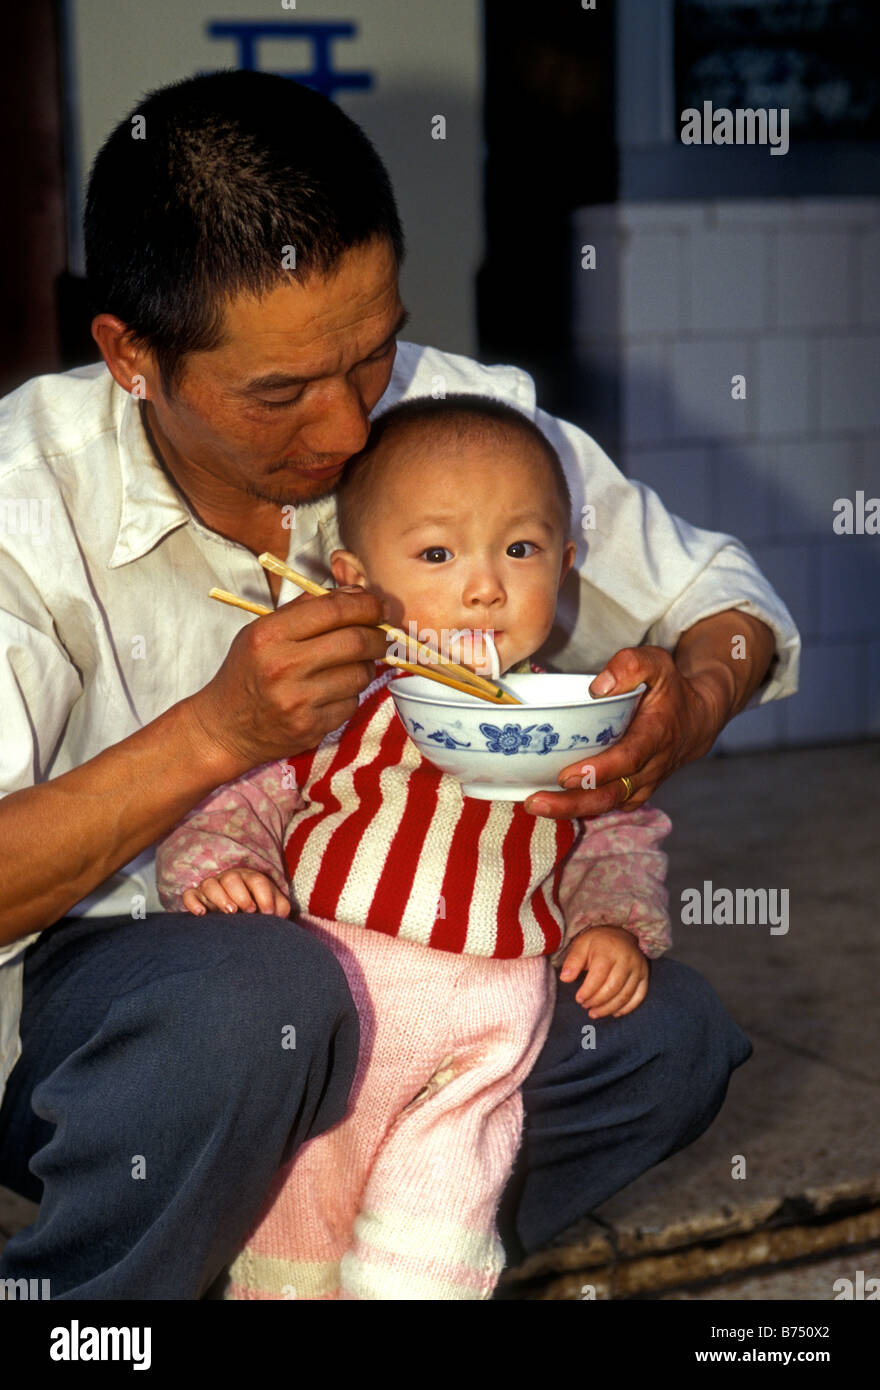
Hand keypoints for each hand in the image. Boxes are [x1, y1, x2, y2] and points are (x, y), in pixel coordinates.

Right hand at [183, 868, 290, 917]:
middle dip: (242, 895)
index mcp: (250, 879)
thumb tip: (279, 914)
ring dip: (220, 897)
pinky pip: (190, 895)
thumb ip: (280, 908)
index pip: (257, 881)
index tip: (267, 913)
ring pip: (210, 884)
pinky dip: (193, 902)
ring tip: (230, 912)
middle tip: (249, 911)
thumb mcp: (273, 906)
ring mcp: (212, 887)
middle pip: (232, 879)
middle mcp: (229, 880)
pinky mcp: (196, 897)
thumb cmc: (257, 907)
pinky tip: (202, 913)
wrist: (237, 911)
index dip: (264, 896)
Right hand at [185, 587, 387, 779]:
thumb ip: (307, 608)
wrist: (225, 728)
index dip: (365, 605)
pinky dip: (351, 694)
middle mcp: (283, 667)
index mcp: (269, 635)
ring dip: (366, 666)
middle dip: (378, 636)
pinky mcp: (311, 728)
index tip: (378, 607)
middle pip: (355, 642)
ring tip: (351, 664)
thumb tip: (357, 593)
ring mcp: (298, 701)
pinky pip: (352, 703)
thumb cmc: (248, 673)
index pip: (332, 610)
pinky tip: (332, 692)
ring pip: (360, 674)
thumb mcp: (263, 631)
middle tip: (382, 635)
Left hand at [524, 644, 724, 820]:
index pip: (627, 759)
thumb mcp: (657, 663)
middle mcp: (651, 767)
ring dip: (571, 810)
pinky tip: (552, 804)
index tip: (565, 776)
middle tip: (535, 802)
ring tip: (534, 806)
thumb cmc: (669, 689)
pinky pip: (608, 806)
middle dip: (573, 802)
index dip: (597, 770)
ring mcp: (643, 784)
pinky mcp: (635, 792)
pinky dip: (581, 809)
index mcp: (656, 734)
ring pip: (607, 804)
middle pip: (611, 793)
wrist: (696, 720)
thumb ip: (630, 665)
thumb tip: (597, 688)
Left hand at [559, 925, 648, 1017]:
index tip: (579, 999)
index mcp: (609, 950)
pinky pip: (639, 996)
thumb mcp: (581, 945)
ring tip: (595, 1013)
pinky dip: (627, 1008)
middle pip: (613, 988)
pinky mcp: (645, 976)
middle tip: (586, 1006)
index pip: (599, 976)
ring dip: (609, 1008)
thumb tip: (565, 978)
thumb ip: (572, 961)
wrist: (621, 934)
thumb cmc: (597, 942)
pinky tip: (614, 1012)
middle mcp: (626, 959)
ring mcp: (638, 968)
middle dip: (597, 1001)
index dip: (588, 991)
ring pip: (625, 995)